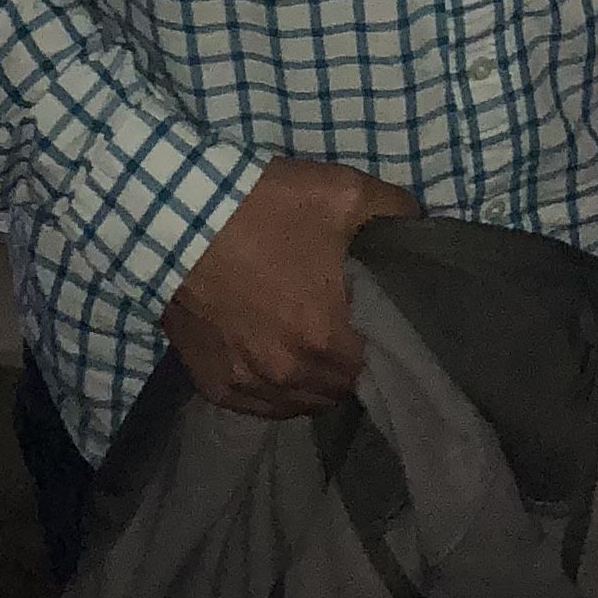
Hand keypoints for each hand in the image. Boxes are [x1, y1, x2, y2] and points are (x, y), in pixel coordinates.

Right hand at [162, 156, 418, 420]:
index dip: (387, 345)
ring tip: (315, 346)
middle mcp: (291, 375)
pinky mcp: (216, 386)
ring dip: (315, 380)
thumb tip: (421, 229)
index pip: (381, 367)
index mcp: (329, 337)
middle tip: (349, 329)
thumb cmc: (264, 207)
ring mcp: (250, 386)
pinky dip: (275, 389)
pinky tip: (279, 360)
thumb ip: (396, 213)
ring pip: (302, 402)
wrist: (176, 217)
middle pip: (341, 389)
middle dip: (351, 362)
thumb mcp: (343, 192)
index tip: (385, 323)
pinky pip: (260, 405)